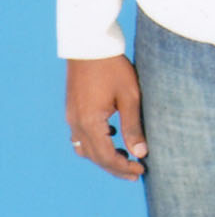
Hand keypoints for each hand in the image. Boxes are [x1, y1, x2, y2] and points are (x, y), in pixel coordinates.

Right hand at [66, 56, 147, 180]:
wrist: (89, 44)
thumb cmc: (113, 67)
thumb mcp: (129, 97)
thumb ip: (133, 126)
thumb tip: (141, 152)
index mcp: (90, 122)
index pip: (106, 157)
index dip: (123, 167)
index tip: (140, 170)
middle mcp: (76, 123)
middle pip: (94, 157)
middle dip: (114, 167)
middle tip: (135, 172)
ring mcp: (71, 116)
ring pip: (84, 148)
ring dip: (103, 157)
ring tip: (123, 159)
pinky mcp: (72, 109)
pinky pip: (80, 136)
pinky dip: (95, 144)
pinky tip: (111, 136)